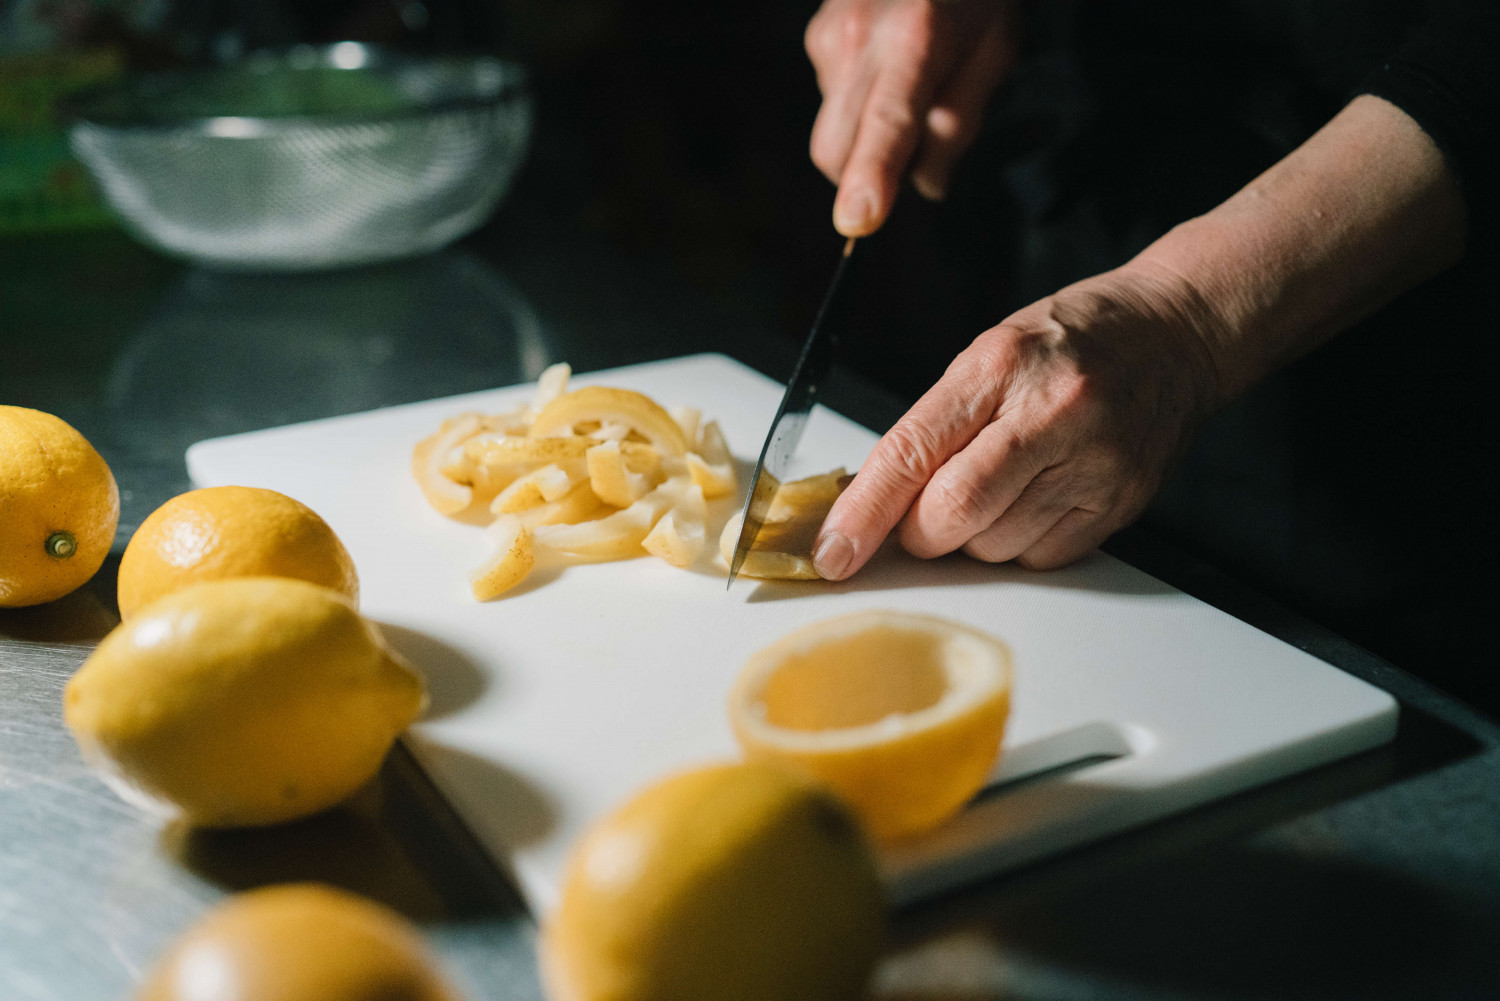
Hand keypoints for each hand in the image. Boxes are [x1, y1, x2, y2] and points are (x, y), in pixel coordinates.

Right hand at [805, 0, 1017, 235]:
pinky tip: (890, 66)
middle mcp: (860, 40)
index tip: (858, 223)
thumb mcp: (994, 55)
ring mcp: (829, 36)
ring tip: (910, 87)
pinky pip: (832, 98)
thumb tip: (926, 186)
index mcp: (916, 43)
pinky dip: (859, 105)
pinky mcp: (816, 35)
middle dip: (862, 179)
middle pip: (836, 150)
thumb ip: (960, 125)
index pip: (887, 125)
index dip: (871, 178)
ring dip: (865, 136)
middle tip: (914, 154)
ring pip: (832, 130)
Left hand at [812, 265, 1225, 577]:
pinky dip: (1020, 543)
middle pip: (952, 515)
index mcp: (999, 367)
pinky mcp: (1121, 504)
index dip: (863, 515)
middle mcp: (1051, 415)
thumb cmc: (1071, 340)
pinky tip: (1036, 497)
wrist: (1176, 333)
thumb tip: (868, 503)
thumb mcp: (986, 358)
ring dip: (974, 536)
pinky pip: (1042, 558)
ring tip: (1001, 483)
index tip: (833, 554)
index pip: (911, 455)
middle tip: (928, 508)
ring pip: (993, 547)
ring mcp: (1094, 463)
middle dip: (921, 529)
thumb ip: (932, 429)